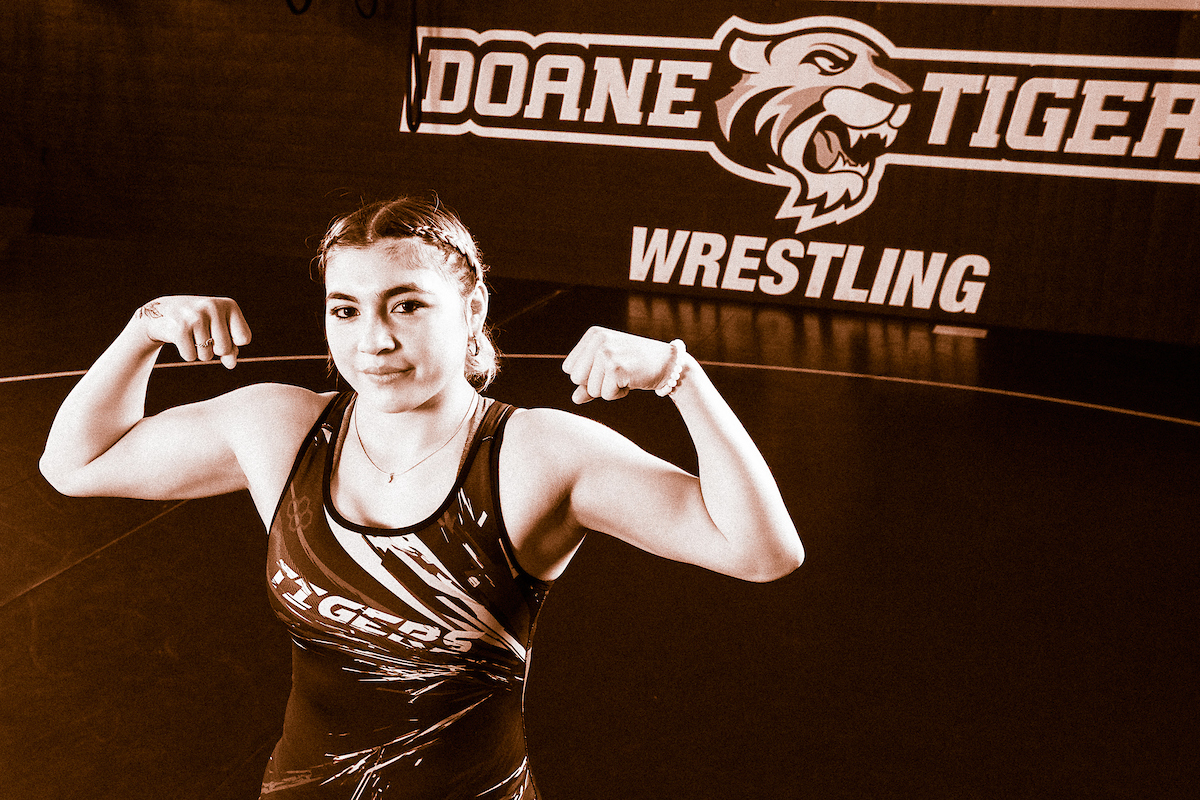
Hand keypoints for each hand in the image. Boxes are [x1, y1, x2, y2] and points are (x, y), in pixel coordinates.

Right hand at [135, 296, 251, 368]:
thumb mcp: (219, 330)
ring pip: (207, 355)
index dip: (234, 343)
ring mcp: (195, 317)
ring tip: (192, 335)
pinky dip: (187, 354)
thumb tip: (231, 364)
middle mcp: (213, 307)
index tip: (222, 333)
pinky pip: (190, 356)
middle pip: (225, 349)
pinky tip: (182, 339)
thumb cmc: (200, 322)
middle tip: (204, 335)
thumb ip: (231, 349)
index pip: (244, 338)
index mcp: (230, 305)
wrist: (162, 311)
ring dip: (200, 352)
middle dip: (215, 350)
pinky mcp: (179, 328)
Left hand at [562, 326, 674, 403]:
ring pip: (590, 389)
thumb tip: (574, 399)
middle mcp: (598, 340)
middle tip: (616, 374)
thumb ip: (588, 382)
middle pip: (575, 378)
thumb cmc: (636, 365)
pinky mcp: (616, 367)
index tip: (607, 369)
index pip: (569, 368)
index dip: (587, 376)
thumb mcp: (609, 369)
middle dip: (595, 384)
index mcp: (593, 335)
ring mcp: (607, 352)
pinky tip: (631, 381)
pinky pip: (605, 395)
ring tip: (625, 376)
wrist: (667, 363)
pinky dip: (618, 394)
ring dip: (608, 390)